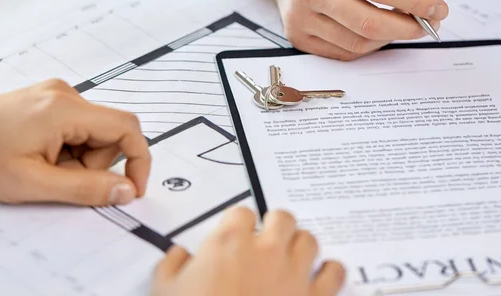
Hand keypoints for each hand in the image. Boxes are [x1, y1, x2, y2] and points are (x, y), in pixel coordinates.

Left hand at [0, 79, 150, 204]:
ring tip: (45, 165)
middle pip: (110, 133)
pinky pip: (80, 127)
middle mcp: (67, 94)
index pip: (127, 128)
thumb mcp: (34, 183)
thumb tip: (126, 190)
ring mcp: (59, 95)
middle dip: (95, 163)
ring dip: (81, 157)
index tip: (133, 187)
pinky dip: (71, 147)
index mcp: (65, 110)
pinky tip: (43, 153)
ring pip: (95, 132)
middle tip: (61, 178)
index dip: (139, 159)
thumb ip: (86, 189)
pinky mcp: (52, 100)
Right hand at [151, 207, 344, 295]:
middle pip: (282, 218)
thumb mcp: (165, 290)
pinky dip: (330, 272)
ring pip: (309, 240)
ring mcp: (293, 272)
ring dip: (301, 245)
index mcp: (229, 242)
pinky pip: (334, 273)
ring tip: (292, 256)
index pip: (242, 213)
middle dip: (275, 226)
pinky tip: (321, 277)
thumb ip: (171, 265)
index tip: (236, 234)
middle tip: (268, 239)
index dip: (239, 223)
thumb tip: (178, 256)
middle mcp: (266, 250)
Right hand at [233, 0, 448, 59]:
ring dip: (389, 38)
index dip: (414, 1)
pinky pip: (343, 53)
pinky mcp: (297, 37)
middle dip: (407, 27)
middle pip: (368, 22)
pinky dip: (368, 46)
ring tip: (403, 24)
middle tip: (427, 24)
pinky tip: (377, 31)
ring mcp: (299, 18)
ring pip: (357, 43)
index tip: (438, 8)